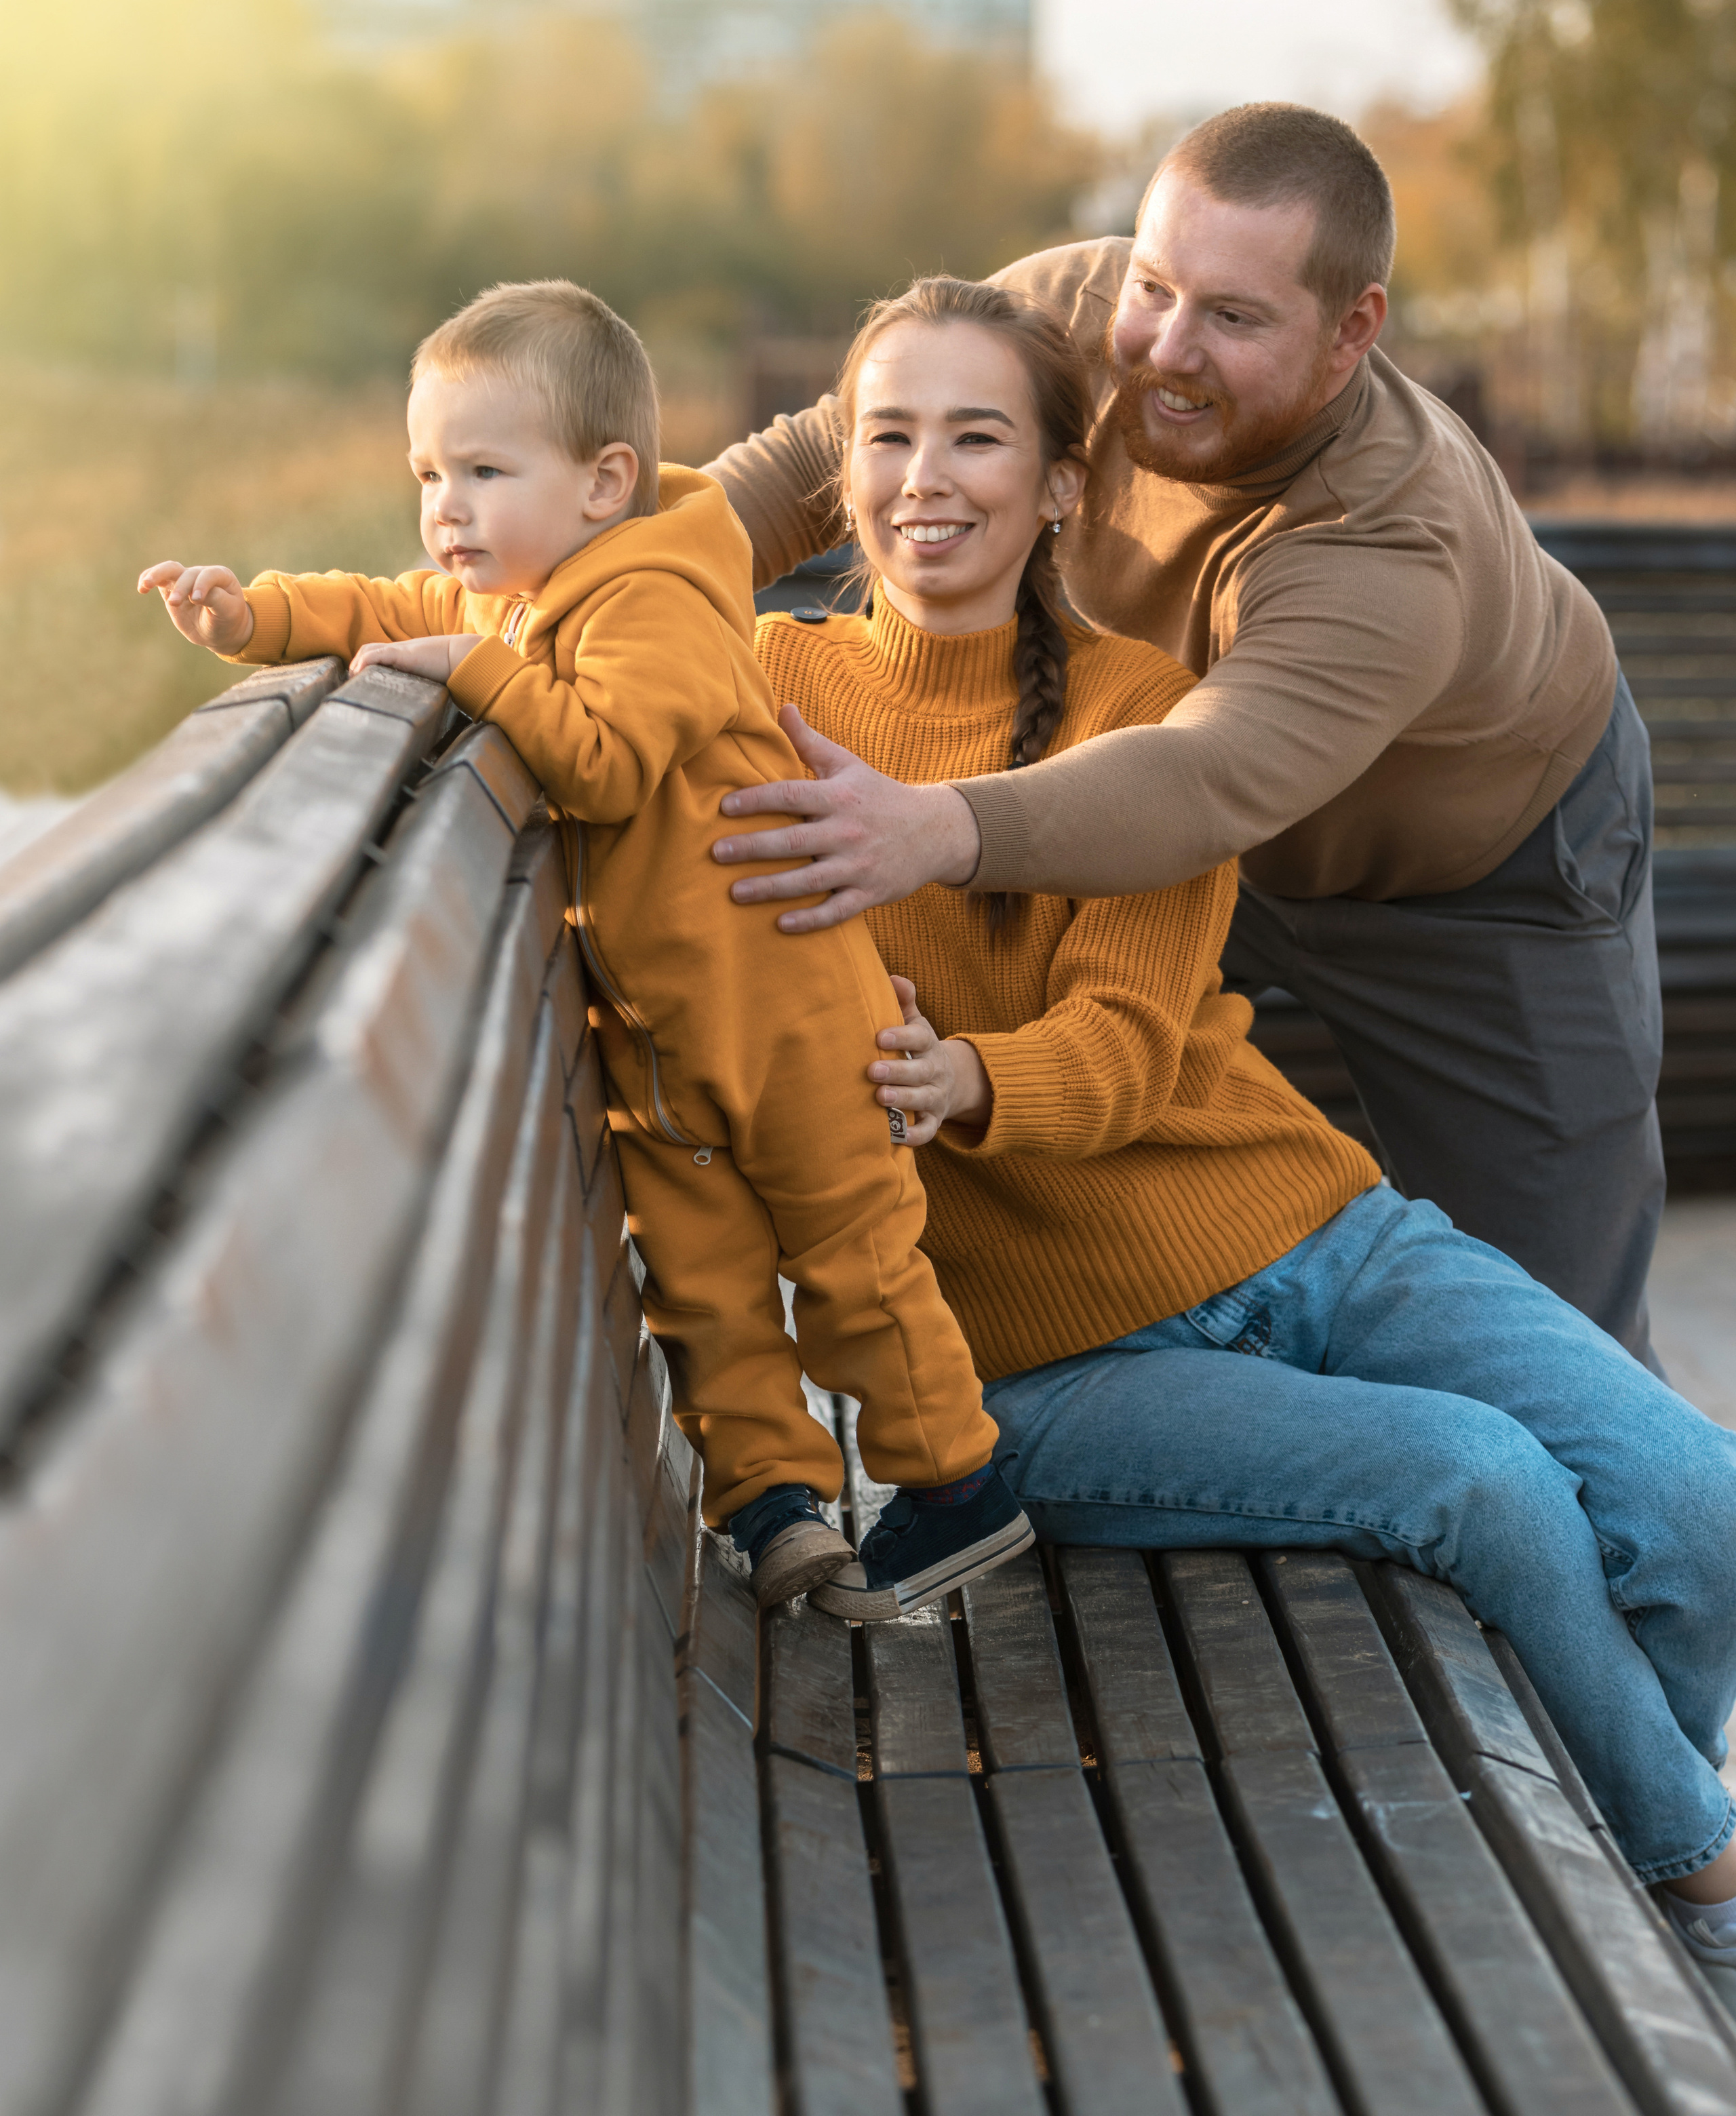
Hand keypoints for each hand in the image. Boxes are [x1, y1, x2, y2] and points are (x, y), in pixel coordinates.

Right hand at [137, 560, 254, 653]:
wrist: (220, 631)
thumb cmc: (228, 619)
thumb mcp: (228, 611)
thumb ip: (216, 599)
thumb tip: (194, 594)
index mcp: (220, 576)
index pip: (208, 575)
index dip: (200, 585)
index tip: (195, 599)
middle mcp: (201, 574)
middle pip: (187, 574)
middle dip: (180, 588)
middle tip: (174, 604)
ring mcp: (185, 580)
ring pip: (169, 569)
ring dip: (157, 575)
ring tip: (146, 585)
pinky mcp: (171, 589)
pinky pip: (158, 579)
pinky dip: (148, 579)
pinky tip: (142, 587)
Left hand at [349, 635, 481, 680]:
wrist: (464, 657)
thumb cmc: (455, 669)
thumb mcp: (436, 678)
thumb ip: (428, 684)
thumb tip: (433, 708)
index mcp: (407, 655)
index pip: (380, 653)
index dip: (367, 664)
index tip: (361, 679)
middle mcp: (400, 650)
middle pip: (369, 649)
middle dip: (358, 663)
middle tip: (353, 680)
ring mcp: (400, 650)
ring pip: (369, 650)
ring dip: (358, 663)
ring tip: (353, 678)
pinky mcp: (401, 654)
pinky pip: (376, 654)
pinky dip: (365, 661)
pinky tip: (358, 672)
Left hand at [712, 704, 981, 933]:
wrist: (935, 832)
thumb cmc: (879, 795)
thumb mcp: (848, 764)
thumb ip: (810, 741)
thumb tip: (782, 707)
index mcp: (838, 797)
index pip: (790, 795)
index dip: (756, 800)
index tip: (723, 807)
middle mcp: (847, 831)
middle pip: (793, 841)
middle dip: (753, 847)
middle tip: (716, 853)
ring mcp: (859, 865)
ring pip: (809, 880)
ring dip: (771, 888)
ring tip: (735, 893)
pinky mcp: (870, 893)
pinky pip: (837, 911)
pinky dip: (811, 920)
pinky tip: (781, 925)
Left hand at [869, 975, 991, 1145]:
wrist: (952, 1080)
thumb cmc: (918, 1048)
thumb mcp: (916, 1024)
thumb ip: (904, 1002)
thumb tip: (892, 978)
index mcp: (928, 1043)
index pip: (920, 1037)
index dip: (902, 1037)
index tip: (879, 1036)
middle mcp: (934, 1070)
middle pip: (920, 1071)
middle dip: (898, 1071)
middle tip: (872, 1071)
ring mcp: (936, 1096)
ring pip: (923, 1099)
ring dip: (903, 1099)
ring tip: (880, 1098)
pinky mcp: (934, 1119)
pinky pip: (928, 1131)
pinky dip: (915, 1135)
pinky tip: (896, 1135)